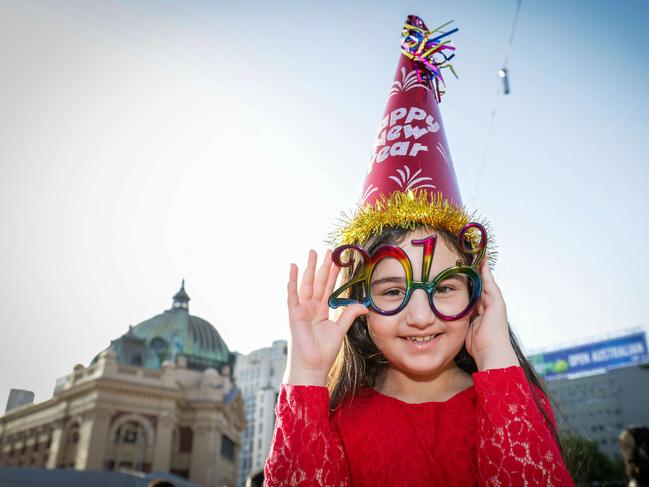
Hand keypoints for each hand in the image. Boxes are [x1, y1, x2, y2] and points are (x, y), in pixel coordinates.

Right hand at [284, 249, 368, 385]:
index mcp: (322, 310)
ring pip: (307, 283)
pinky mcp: (294, 313)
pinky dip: (292, 280)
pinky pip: (292, 294)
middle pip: (319, 282)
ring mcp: (302, 309)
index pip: (330, 287)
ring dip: (310, 268)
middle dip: (324, 266)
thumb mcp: (340, 329)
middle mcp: (312, 307)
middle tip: (328, 250)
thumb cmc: (324, 352)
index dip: (335, 274)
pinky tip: (293, 267)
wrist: (312, 366)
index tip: (340, 260)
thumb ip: (349, 315)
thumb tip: (365, 306)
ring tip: (312, 252)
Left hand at [465, 260, 518, 370]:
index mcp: (482, 310)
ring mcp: (495, 302)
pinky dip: (486, 270)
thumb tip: (443, 318)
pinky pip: (489, 282)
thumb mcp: (465, 329)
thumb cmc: (478, 346)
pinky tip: (482, 259)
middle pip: (482, 282)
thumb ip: (460, 320)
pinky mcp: (497, 301)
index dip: (469, 279)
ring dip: (482, 266)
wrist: (491, 352)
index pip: (475, 290)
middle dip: (477, 269)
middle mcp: (490, 304)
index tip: (463, 268)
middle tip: (472, 254)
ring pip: (486, 279)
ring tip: (478, 252)